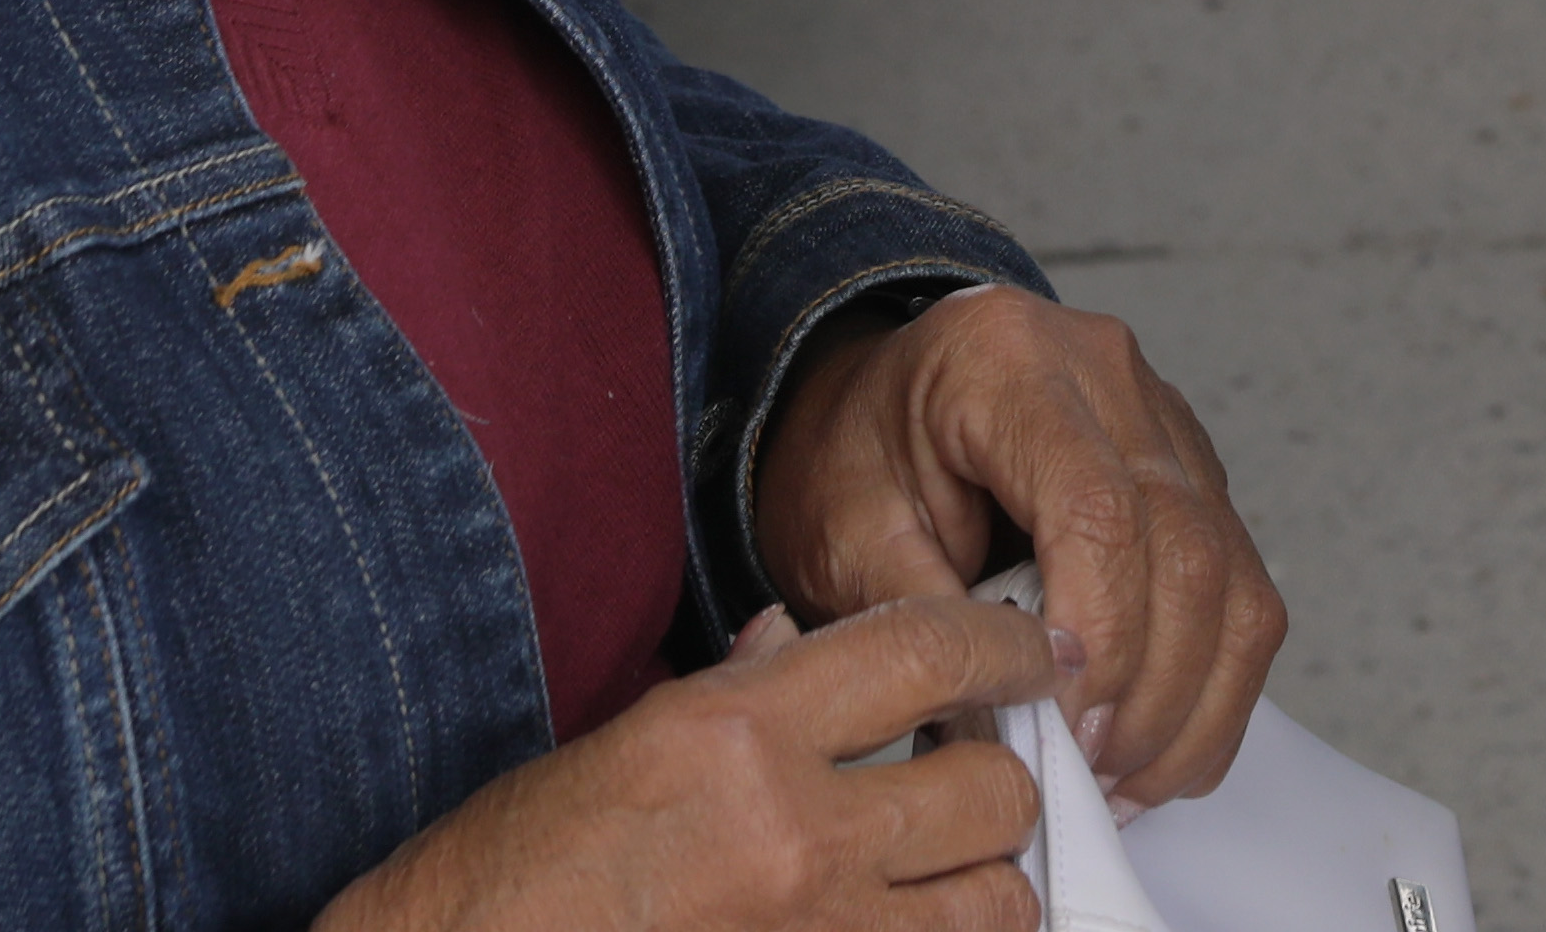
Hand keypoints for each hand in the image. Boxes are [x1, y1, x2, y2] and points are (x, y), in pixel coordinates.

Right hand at [312, 589, 1060, 930]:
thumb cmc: (515, 868)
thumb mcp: (630, 737)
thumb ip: (741, 686)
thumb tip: (803, 642)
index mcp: (740, 732)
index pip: (927, 653)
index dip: (1005, 647)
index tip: (1031, 653)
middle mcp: (793, 832)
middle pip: (993, 790)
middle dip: (1000, 778)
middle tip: (976, 772)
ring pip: (996, 904)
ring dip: (986, 883)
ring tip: (950, 869)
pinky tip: (903, 923)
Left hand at [751, 285, 1283, 812]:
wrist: (872, 404)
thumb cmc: (855, 454)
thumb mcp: (843, 534)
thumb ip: (923, 622)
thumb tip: (1010, 723)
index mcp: (1008, 364)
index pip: (1099, 509)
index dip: (1097, 636)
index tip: (1060, 729)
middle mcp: (1109, 374)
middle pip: (1186, 550)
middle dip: (1149, 692)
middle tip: (1088, 775)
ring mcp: (1167, 422)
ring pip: (1235, 582)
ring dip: (1191, 706)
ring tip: (1121, 781)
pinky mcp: (1196, 475)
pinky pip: (1243, 593)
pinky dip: (1213, 689)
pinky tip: (1155, 747)